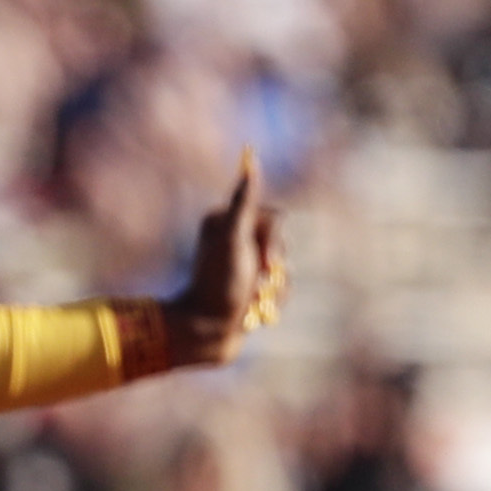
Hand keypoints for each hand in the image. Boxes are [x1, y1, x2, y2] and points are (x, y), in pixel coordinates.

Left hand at [163, 153, 286, 369]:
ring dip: (275, 288)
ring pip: (283, 269)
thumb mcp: (234, 239)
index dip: (275, 241)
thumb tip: (250, 160)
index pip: (275, 219)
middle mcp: (232, 240)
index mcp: (225, 221)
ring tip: (254, 302)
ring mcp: (241, 265)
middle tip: (257, 284)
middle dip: (275, 267)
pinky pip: (279, 288)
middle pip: (280, 242)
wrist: (208, 331)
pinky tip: (256, 311)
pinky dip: (273, 300)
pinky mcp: (248, 287)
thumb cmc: (219, 284)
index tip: (262, 261)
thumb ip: (244, 202)